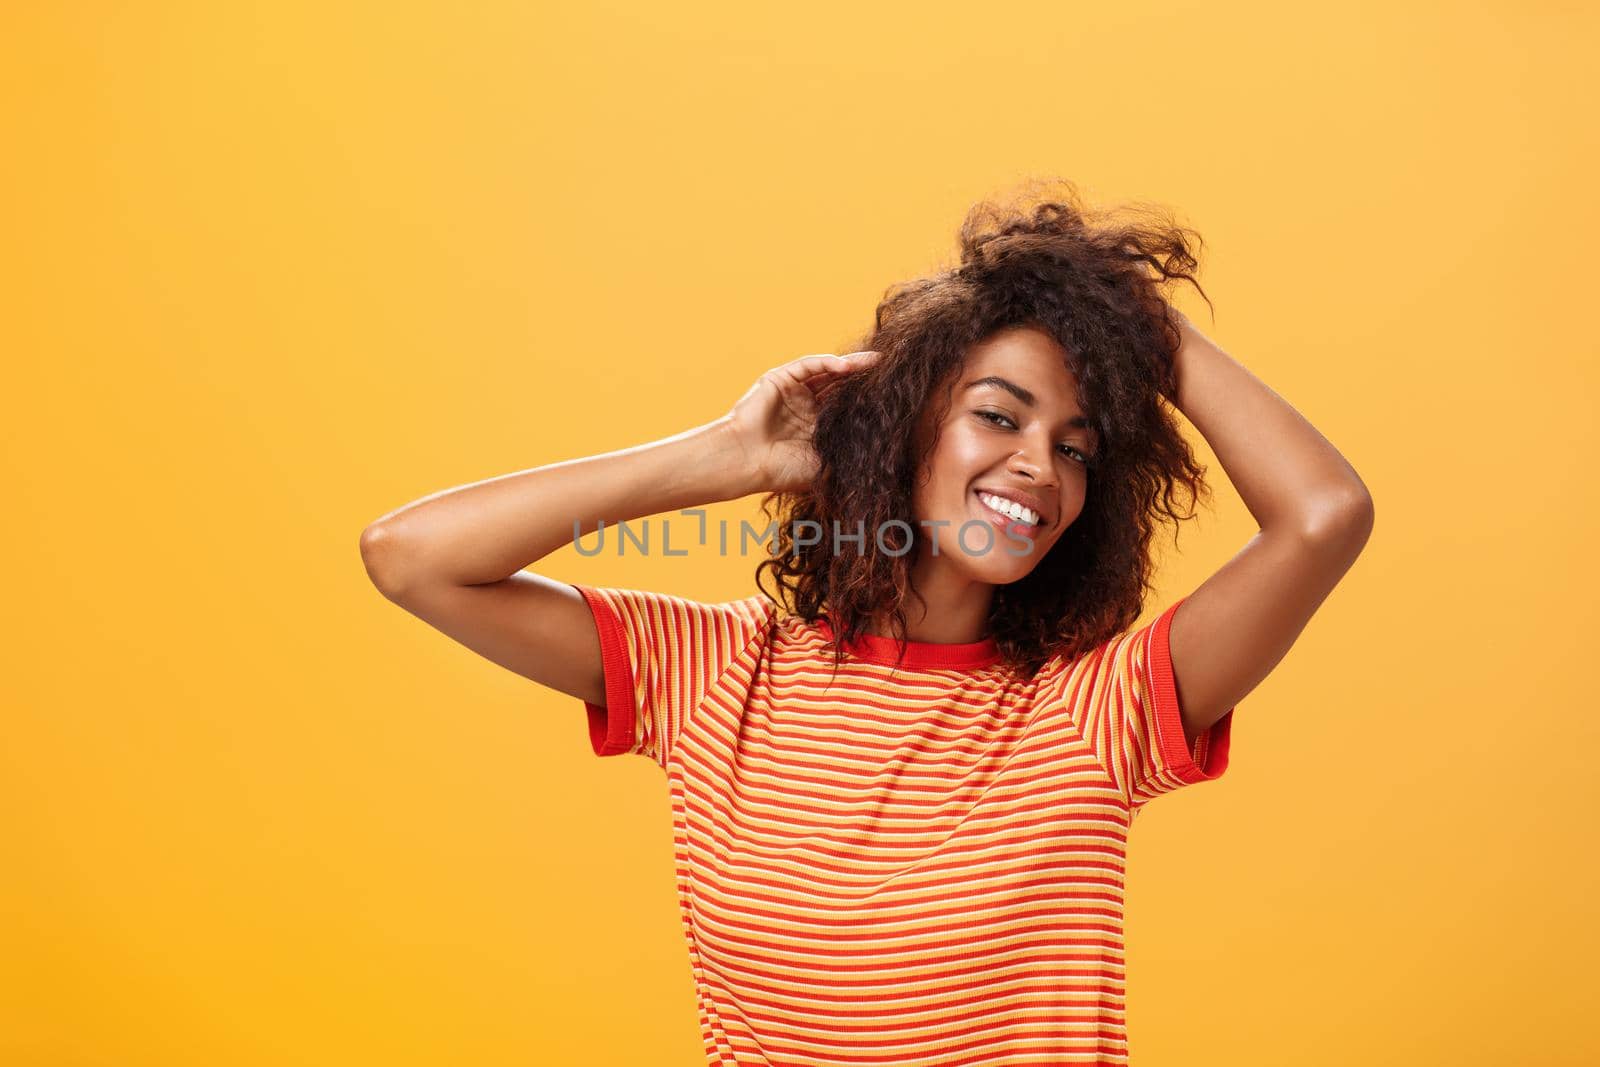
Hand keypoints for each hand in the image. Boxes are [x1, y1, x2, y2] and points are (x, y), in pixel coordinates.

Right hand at [724, 350, 881, 493]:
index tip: (894, 395)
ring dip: (851, 366)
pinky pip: (808, 365)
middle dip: (864, 377)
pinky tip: (846, 366)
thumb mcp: (825, 462)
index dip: (868, 399)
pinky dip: (827, 363)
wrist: (746, 462)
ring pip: (827, 371)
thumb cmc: (782, 470)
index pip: (847, 406)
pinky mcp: (779, 379)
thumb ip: (848, 450)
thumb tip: (888, 450)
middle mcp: (806, 406)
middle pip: (840, 385)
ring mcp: (793, 391)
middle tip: (891, 369)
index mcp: (817, 427)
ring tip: (876, 362)